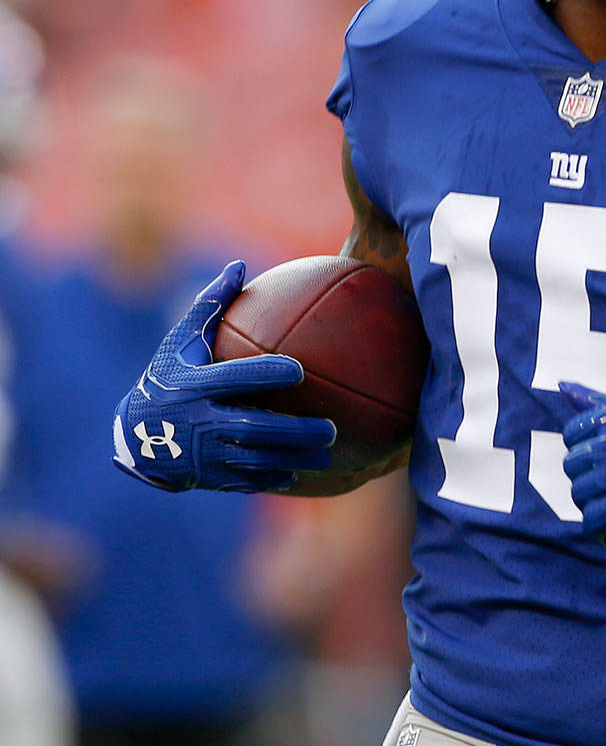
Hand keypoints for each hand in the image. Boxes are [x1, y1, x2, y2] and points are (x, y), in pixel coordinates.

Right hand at [112, 261, 335, 493]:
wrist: (135, 435)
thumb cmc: (167, 377)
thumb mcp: (180, 341)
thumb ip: (210, 305)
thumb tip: (239, 265)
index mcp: (194, 386)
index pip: (234, 378)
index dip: (265, 374)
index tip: (299, 369)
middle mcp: (199, 422)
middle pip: (253, 429)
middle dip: (293, 431)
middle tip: (331, 428)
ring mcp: (204, 454)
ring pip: (256, 461)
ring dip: (294, 459)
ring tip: (327, 454)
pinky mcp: (210, 477)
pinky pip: (246, 480)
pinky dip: (273, 478)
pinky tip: (301, 473)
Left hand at [560, 382, 605, 536]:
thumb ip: (605, 403)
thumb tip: (566, 387)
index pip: (573, 432)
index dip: (581, 448)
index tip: (593, 458)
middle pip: (573, 464)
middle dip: (584, 476)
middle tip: (602, 486)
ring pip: (580, 492)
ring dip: (590, 502)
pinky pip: (593, 517)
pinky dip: (596, 527)